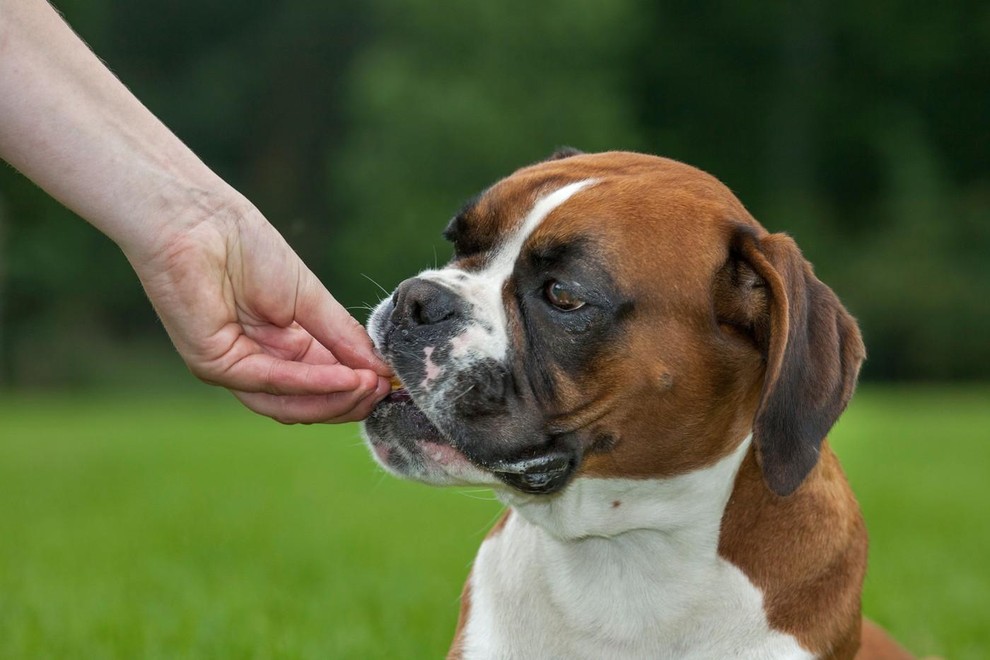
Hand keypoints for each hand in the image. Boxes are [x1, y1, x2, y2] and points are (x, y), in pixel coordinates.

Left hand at [133, 202, 391, 422]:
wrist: (200, 220)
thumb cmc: (248, 247)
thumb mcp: (311, 298)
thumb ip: (342, 335)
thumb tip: (381, 368)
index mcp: (281, 348)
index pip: (323, 384)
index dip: (357, 388)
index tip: (392, 383)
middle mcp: (257, 364)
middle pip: (308, 403)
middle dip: (349, 401)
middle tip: (385, 392)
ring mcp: (233, 367)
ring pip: (289, 404)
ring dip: (335, 399)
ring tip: (371, 387)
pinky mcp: (214, 364)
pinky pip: (270, 382)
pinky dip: (312, 383)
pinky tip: (345, 377)